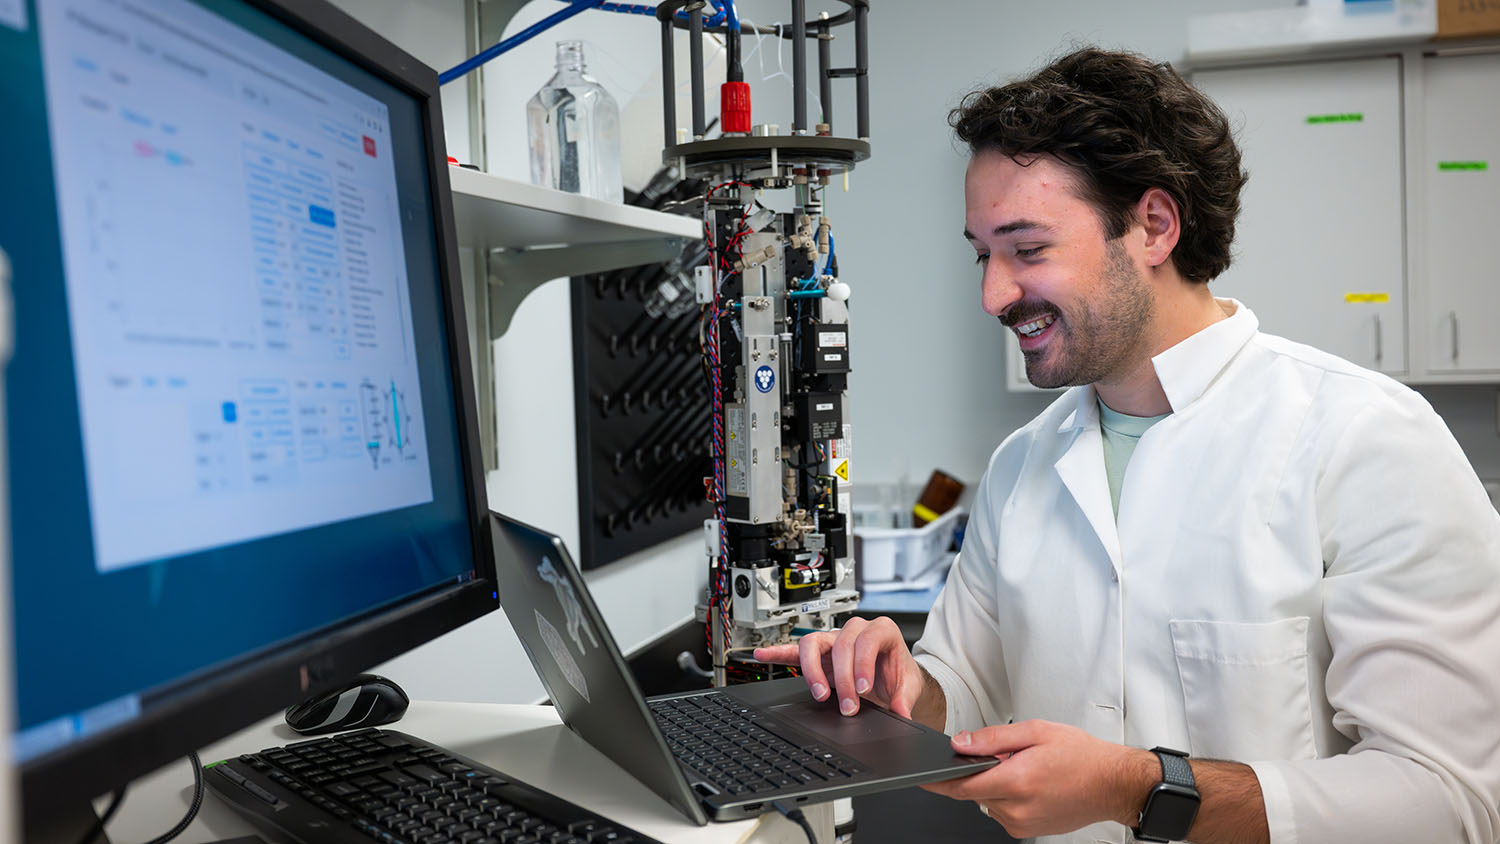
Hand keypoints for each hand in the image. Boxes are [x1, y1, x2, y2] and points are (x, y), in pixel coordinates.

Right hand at [752, 616, 924, 718]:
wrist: (892, 677)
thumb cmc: (898, 673)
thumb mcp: (909, 685)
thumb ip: (905, 698)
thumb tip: (901, 712)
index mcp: (881, 631)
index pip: (866, 639)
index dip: (862, 663)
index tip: (862, 688)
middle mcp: (855, 630)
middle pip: (840, 644)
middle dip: (843, 679)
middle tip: (848, 707)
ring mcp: (834, 640)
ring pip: (813, 642)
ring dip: (812, 669)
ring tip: (818, 693)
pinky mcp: (819, 653)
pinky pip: (794, 650)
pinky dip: (778, 652)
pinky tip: (762, 655)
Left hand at [921, 720, 1155, 838]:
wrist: (1112, 784)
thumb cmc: (1081, 756)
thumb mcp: (1035, 732)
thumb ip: (993, 738)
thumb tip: (960, 743)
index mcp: (1016, 781)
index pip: (961, 786)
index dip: (938, 780)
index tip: (922, 775)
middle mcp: (1016, 808)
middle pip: (973, 793)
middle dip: (978, 774)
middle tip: (1005, 757)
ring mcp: (1022, 824)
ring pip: (988, 802)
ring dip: (995, 785)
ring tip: (1025, 769)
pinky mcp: (1028, 831)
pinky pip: (1003, 812)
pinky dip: (1007, 796)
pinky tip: (1030, 784)